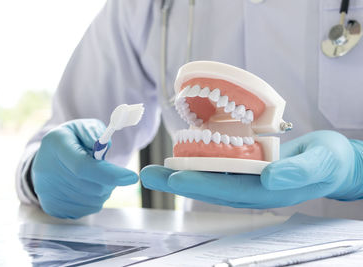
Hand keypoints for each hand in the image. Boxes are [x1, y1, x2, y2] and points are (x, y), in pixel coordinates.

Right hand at [32, 119, 137, 218]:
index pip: (83, 166)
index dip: (110, 174)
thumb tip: (105, 147)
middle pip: (91, 186)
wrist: (47, 158)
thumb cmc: (72, 140)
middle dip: (110, 181)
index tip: (132, 177)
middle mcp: (46, 169)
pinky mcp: (51, 207)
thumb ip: (96, 133)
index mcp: (56, 144)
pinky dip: (94, 200)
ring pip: (92, 201)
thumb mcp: (83, 127)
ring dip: (103, 190)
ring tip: (97, 177)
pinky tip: (87, 187)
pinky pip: (86, 210)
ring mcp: (47, 191)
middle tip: (111, 172)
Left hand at [140, 131, 362, 208]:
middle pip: (210, 187)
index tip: (176, 177)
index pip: (229, 191)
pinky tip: (182, 156)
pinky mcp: (246, 168)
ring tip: (155, 169)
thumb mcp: (321, 163)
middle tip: (149, 174)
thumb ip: (297, 172)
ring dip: (182, 173)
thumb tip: (269, 178)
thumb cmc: (329, 162)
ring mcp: (247, 180)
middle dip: (179, 181)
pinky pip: (218, 167)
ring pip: (210, 178)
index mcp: (268, 194)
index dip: (201, 184)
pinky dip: (198, 162)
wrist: (332, 161)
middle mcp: (252, 190)